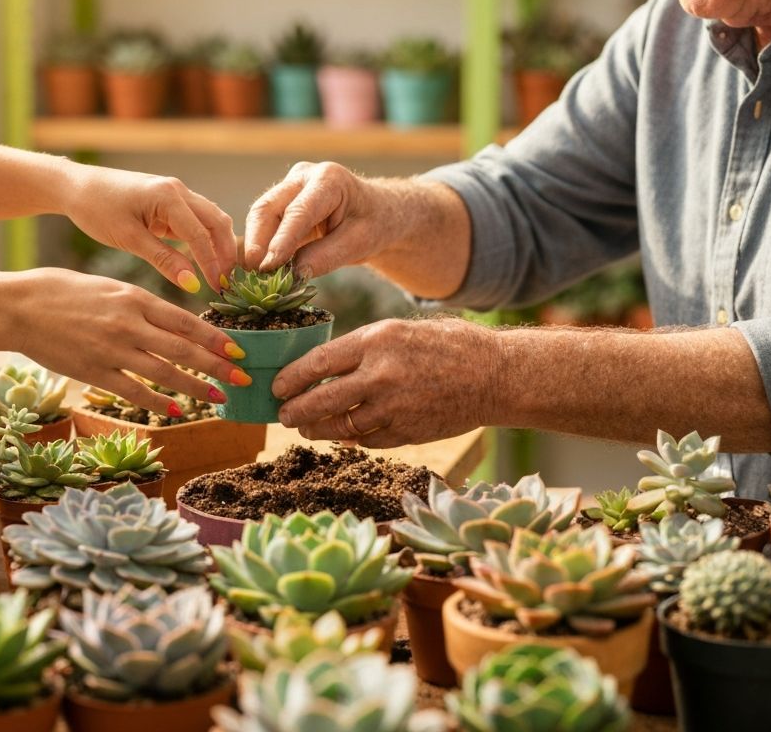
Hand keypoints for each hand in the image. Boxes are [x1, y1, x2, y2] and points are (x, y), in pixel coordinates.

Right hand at [4, 268, 250, 414]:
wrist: (19, 307)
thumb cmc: (64, 291)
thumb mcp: (110, 287)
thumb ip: (140, 304)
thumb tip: (173, 322)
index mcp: (135, 298)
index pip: (185, 321)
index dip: (215, 339)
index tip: (238, 349)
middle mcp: (128, 324)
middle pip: (183, 350)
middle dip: (217, 367)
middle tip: (243, 378)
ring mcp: (111, 350)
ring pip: (164, 373)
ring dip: (195, 389)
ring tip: (219, 398)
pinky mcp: (93, 371)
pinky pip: (132, 390)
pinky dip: (156, 402)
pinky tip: (175, 410)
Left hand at [64, 166, 236, 294]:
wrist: (76, 187)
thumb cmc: (96, 210)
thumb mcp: (129, 239)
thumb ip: (163, 260)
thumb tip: (192, 283)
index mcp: (169, 196)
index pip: (202, 234)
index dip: (213, 264)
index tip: (219, 289)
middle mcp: (178, 190)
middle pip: (217, 222)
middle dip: (226, 253)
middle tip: (226, 283)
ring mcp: (176, 193)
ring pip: (211, 219)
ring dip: (219, 245)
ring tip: (219, 274)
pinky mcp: (170, 201)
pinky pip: (196, 220)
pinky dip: (204, 239)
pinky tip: (203, 259)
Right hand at [243, 162, 400, 275]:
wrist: (379, 213)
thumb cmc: (375, 224)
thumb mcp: (359, 243)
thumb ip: (326, 256)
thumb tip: (293, 273)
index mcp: (329, 179)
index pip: (298, 212)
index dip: (280, 240)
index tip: (267, 266)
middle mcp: (303, 177)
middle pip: (268, 208)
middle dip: (256, 241)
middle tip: (251, 274)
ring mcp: (290, 187)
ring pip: (261, 216)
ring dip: (254, 245)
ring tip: (250, 275)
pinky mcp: (283, 203)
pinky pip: (265, 224)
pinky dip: (260, 246)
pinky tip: (257, 269)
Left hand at [271, 316, 497, 446]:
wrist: (494, 375)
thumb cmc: (446, 345)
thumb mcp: (398, 330)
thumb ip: (362, 348)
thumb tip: (324, 367)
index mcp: (375, 340)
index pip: (317, 363)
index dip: (291, 378)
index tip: (277, 386)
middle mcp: (380, 374)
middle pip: (320, 400)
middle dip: (294, 411)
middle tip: (282, 415)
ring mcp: (393, 407)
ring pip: (340, 426)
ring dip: (317, 429)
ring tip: (306, 427)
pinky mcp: (406, 432)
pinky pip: (367, 439)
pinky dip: (352, 437)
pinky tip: (343, 433)